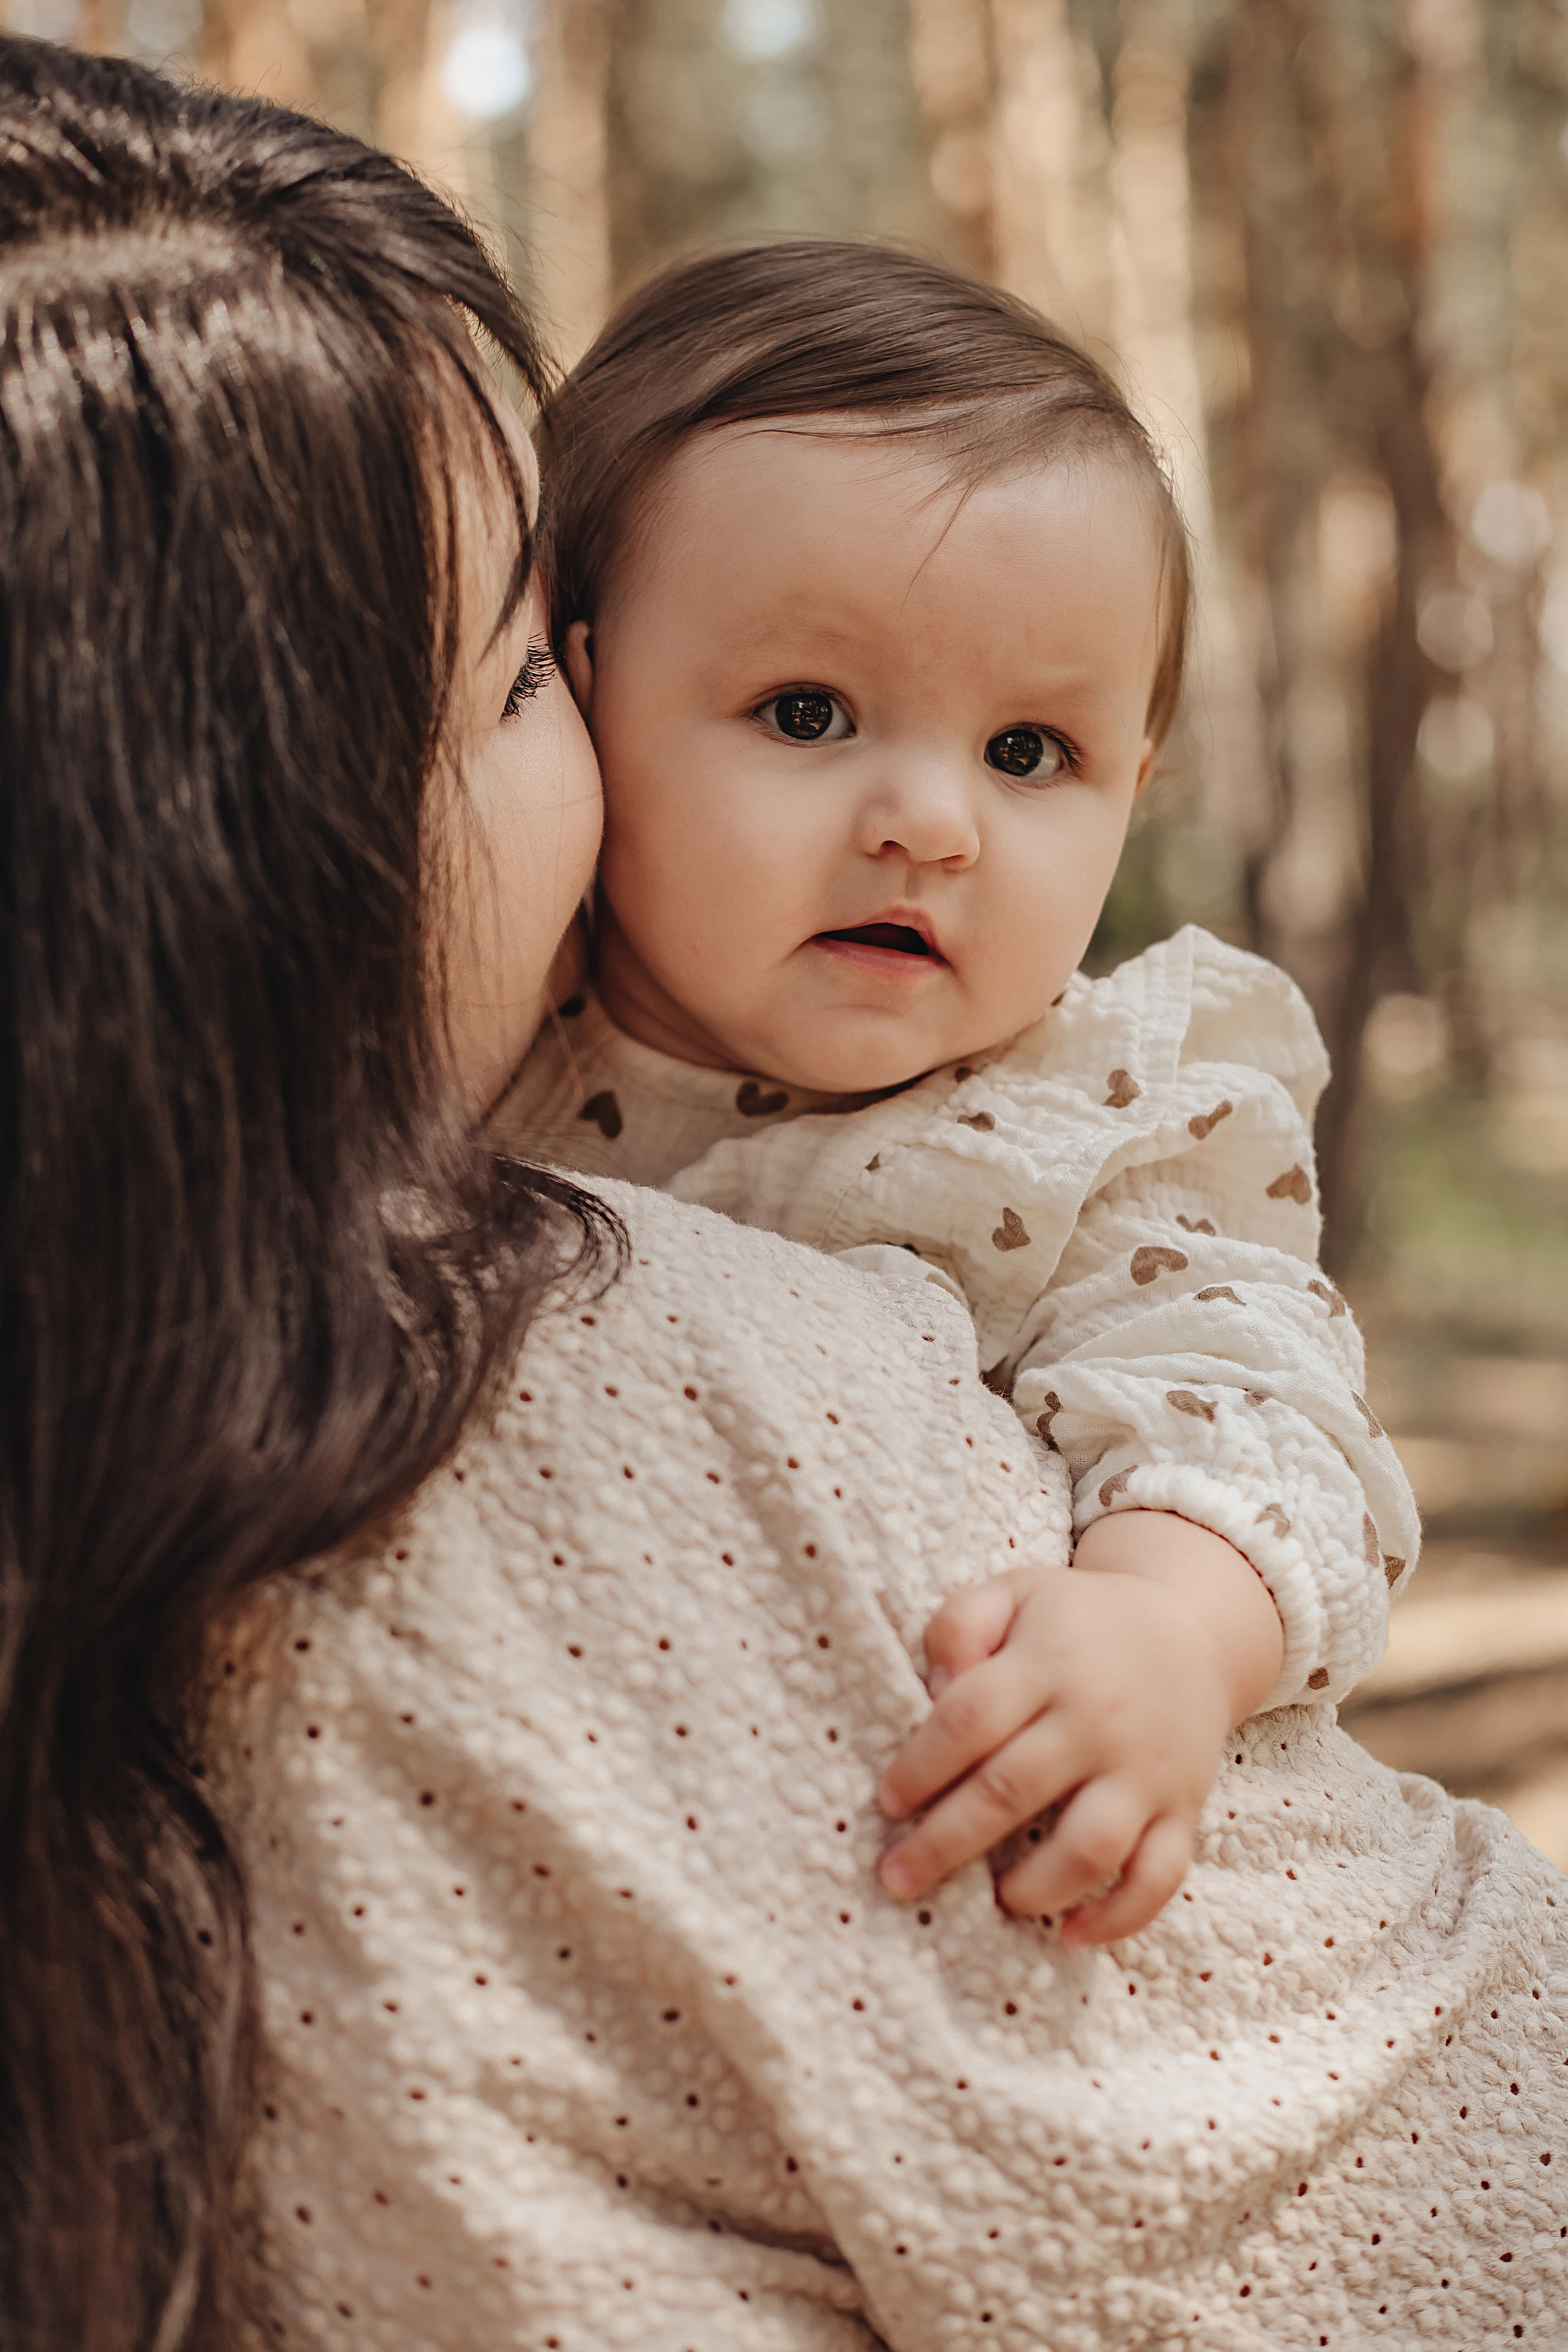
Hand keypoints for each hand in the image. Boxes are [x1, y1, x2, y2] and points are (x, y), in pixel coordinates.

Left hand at [875, 1511, 1284, 1943]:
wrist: (1191, 1631)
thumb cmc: (1078, 1622)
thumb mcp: (1015, 1592)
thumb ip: (960, 1624)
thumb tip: (935, 1691)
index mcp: (1048, 1662)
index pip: (970, 1718)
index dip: (920, 1765)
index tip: (887, 1803)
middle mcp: (1097, 1720)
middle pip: (1011, 1789)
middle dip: (944, 1843)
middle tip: (896, 1878)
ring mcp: (1145, 1771)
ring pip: (1088, 1847)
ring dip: (1032, 1887)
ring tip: (991, 1900)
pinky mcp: (1182, 1810)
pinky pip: (1158, 1877)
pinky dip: (1118, 1917)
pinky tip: (1069, 1934)